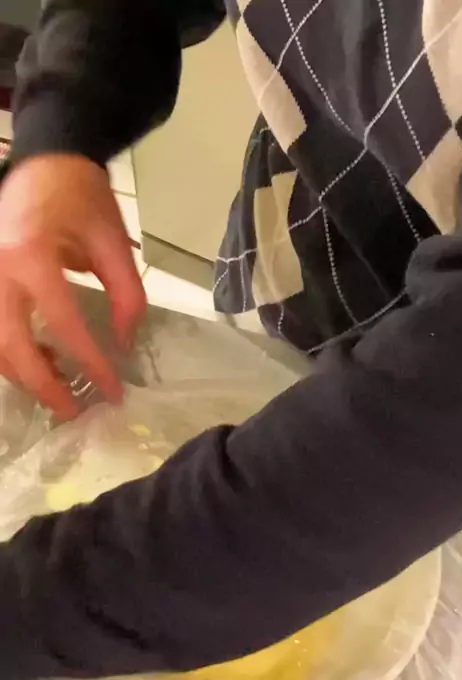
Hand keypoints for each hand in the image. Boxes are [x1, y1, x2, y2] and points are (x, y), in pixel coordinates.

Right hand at [0, 154, 145, 418]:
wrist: (43, 162)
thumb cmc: (81, 198)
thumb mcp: (114, 242)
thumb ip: (126, 295)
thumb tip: (125, 344)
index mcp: (30, 254)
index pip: (63, 324)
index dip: (90, 362)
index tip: (113, 391)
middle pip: (11, 346)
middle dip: (43, 386)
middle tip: (74, 411)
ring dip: (23, 375)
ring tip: (61, 389)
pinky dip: (10, 355)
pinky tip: (41, 361)